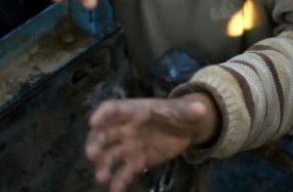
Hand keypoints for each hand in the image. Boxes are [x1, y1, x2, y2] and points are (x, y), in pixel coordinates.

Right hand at [85, 93, 218, 191]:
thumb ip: (189, 111)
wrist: (187, 129)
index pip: (113, 109)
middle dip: (96, 143)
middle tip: (92, 155)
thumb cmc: (180, 114)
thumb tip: (201, 110)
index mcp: (134, 111)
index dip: (102, 114)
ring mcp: (129, 146)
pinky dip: (119, 183)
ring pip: (110, 156)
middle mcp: (125, 128)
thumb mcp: (186, 110)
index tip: (92, 122)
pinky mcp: (136, 162)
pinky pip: (125, 173)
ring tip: (102, 177)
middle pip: (104, 135)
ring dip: (103, 166)